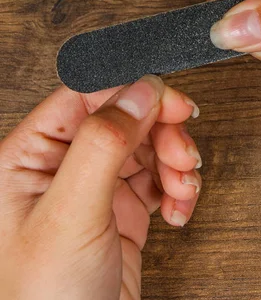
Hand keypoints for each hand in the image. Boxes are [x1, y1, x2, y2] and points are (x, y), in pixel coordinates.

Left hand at [0, 75, 201, 299]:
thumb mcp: (70, 216)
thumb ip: (103, 144)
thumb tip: (139, 90)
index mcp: (29, 156)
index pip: (85, 96)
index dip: (133, 92)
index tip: (171, 100)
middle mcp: (61, 167)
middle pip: (124, 116)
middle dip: (161, 130)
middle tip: (184, 150)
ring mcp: (94, 188)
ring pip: (146, 145)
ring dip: (174, 160)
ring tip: (183, 185)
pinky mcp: (121, 211)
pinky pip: (157, 178)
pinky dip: (177, 186)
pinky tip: (179, 205)